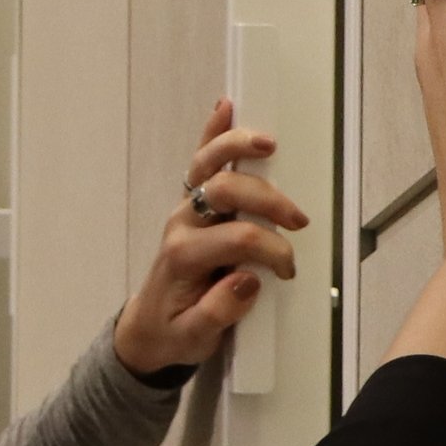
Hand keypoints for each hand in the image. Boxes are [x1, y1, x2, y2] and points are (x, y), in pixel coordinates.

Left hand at [110, 99, 310, 376]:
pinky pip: (199, 163)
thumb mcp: (194, 338)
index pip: (237, 239)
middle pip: (225, 192)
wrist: (147, 330)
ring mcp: (185, 210)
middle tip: (298, 221)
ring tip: (270, 143)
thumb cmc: (174, 332)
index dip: (270, 250)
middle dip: (268, 200)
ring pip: (207, 166)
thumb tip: (247, 281)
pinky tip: (224, 107)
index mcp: (183, 257)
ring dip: (238, 148)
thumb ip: (218, 313)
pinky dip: (211, 134)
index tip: (288, 270)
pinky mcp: (190, 205)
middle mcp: (182, 224)